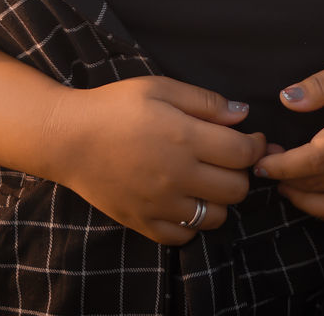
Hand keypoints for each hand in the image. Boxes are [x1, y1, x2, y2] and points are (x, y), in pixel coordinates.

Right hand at [43, 76, 270, 244]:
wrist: (68, 137)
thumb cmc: (114, 106)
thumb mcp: (159, 87)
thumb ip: (204, 101)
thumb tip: (242, 114)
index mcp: (184, 137)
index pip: (242, 153)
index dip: (255, 146)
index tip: (252, 139)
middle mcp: (177, 175)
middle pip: (236, 188)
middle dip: (241, 172)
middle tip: (228, 158)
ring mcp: (161, 204)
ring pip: (216, 217)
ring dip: (219, 199)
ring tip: (206, 179)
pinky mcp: (144, 223)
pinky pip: (184, 236)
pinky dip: (191, 222)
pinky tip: (184, 200)